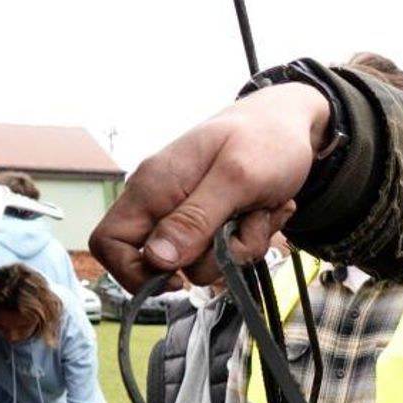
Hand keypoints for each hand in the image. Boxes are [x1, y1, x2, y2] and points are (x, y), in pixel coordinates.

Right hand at [89, 84, 332, 291]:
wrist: (293, 124)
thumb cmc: (265, 139)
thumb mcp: (236, 179)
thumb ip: (196, 219)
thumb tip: (158, 259)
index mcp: (154, 185)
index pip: (109, 242)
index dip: (133, 271)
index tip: (177, 278)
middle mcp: (164, 202)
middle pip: (163, 263)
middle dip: (209, 260)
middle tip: (240, 228)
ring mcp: (189, 214)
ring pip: (202, 264)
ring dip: (239, 248)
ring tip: (259, 210)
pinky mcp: (214, 223)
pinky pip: (226, 255)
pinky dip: (251, 239)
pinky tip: (265, 210)